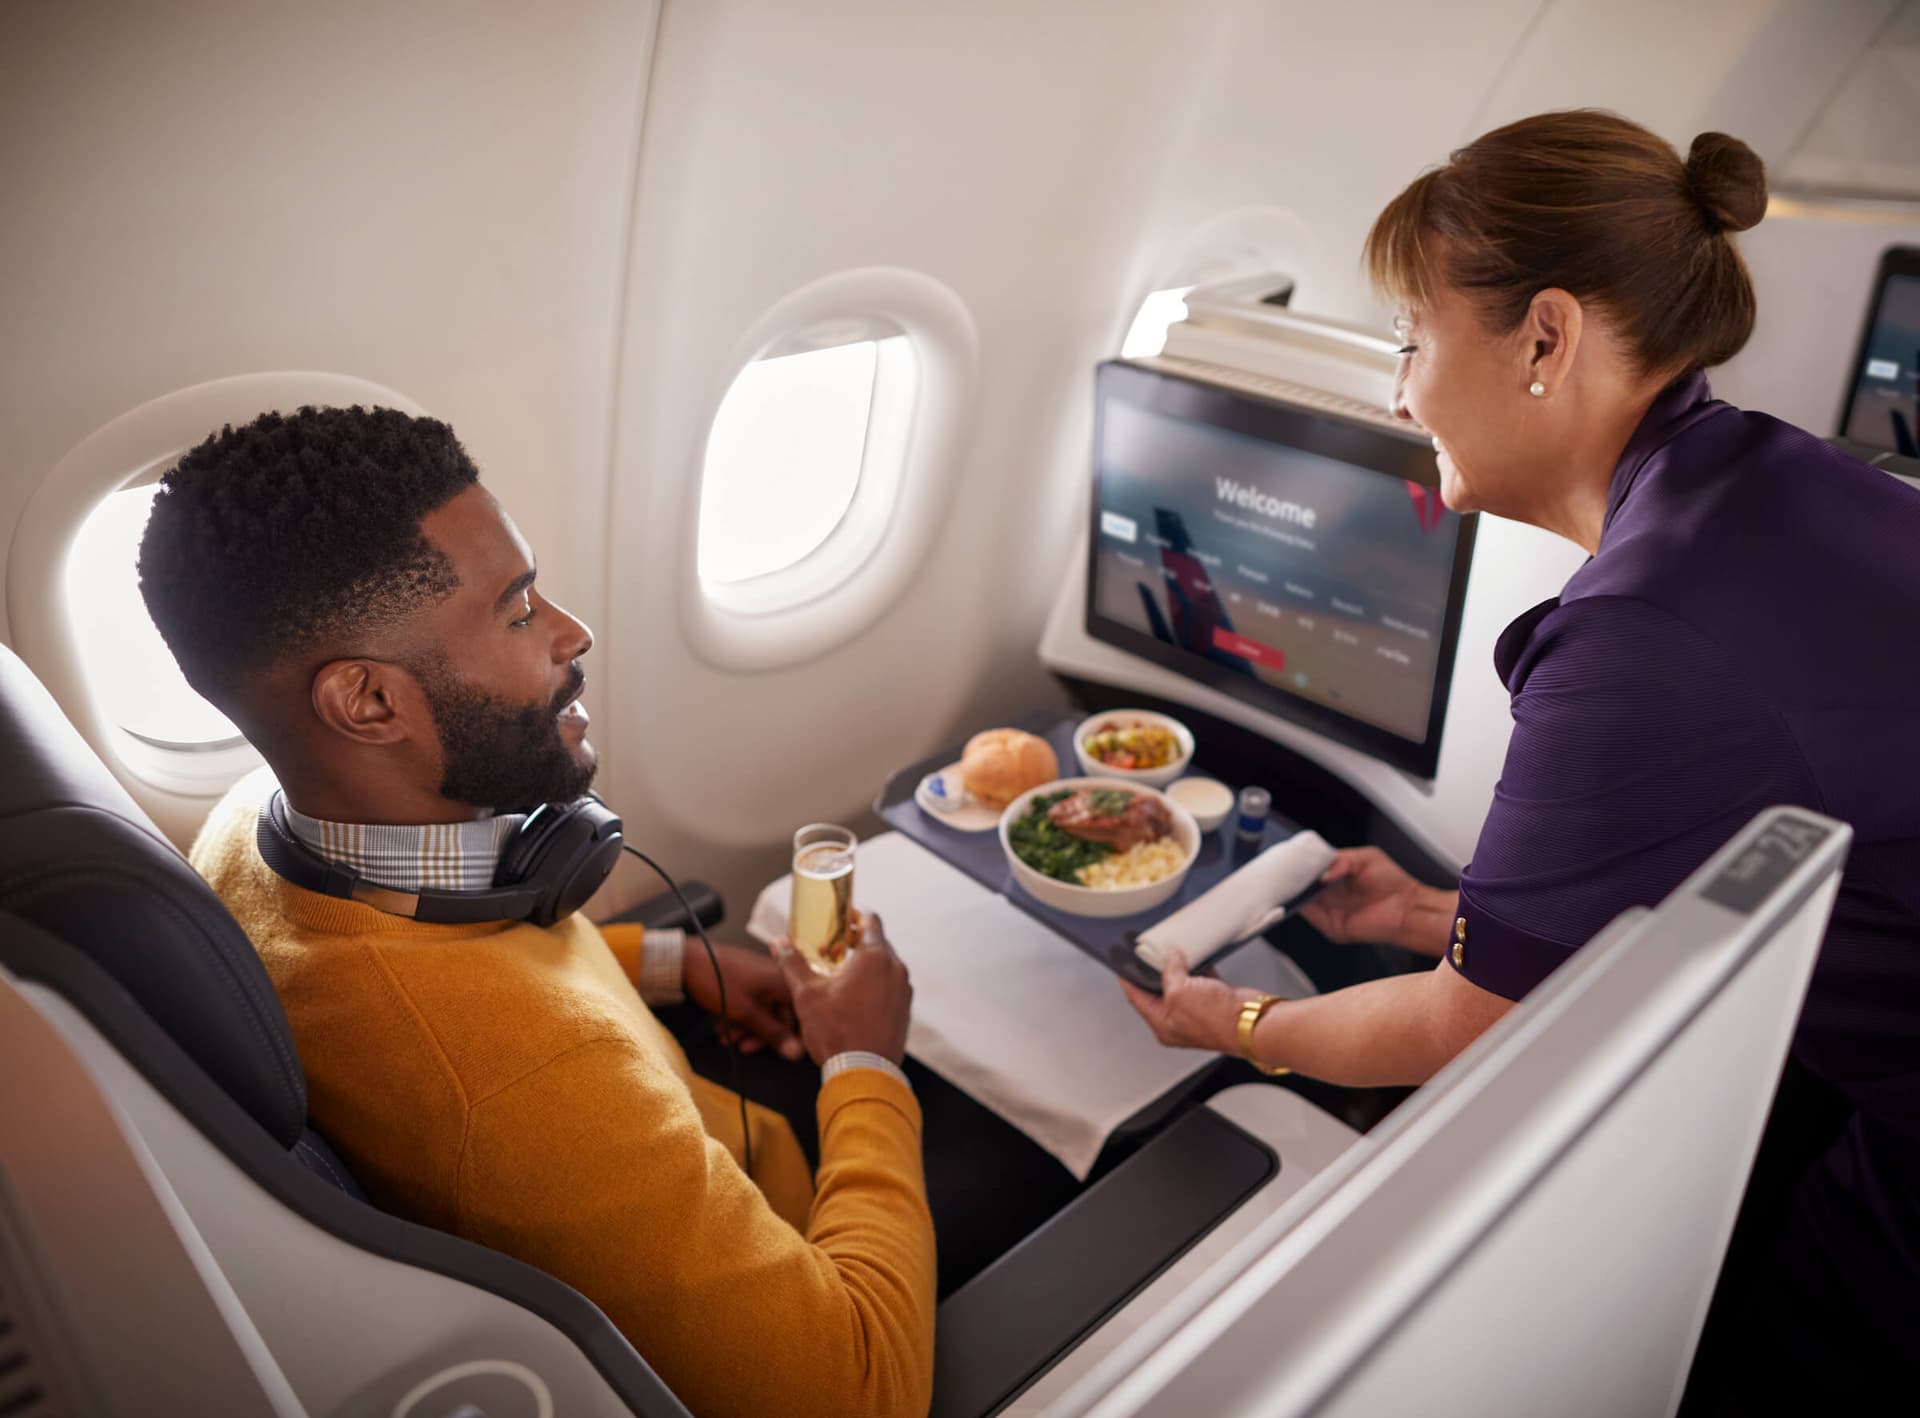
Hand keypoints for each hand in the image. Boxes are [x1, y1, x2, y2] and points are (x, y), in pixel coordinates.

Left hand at [683, 942, 804, 1060]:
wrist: (688, 960)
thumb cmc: (719, 983)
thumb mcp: (746, 1013)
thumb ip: (773, 1033)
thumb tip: (797, 1054)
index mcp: (783, 982)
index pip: (801, 1015)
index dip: (792, 1036)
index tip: (779, 1050)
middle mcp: (777, 977)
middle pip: (780, 1014)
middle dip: (761, 1035)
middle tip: (742, 1047)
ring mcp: (762, 976)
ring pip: (764, 1010)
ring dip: (747, 1028)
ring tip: (726, 1038)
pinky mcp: (748, 977)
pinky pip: (752, 1001)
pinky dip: (741, 1016)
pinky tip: (723, 1027)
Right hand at [773, 911, 913, 1066]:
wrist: (864, 1073)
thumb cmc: (835, 1032)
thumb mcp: (806, 994)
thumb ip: (792, 963)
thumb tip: (778, 943)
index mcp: (875, 957)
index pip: (872, 920)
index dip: (855, 916)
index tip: (841, 920)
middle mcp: (895, 969)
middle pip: (878, 943)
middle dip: (856, 942)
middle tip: (833, 948)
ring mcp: (903, 991)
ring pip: (885, 966)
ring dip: (866, 965)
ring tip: (841, 976)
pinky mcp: (905, 1011)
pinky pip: (890, 987)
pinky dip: (875, 985)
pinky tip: (855, 999)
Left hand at [1120, 950, 1263, 1054]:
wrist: (1250, 1021)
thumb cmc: (1216, 1020)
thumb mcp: (1179, 992)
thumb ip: (1171, 972)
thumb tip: (1171, 958)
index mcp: (1163, 1024)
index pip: (1137, 999)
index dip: (1128, 981)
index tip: (1122, 966)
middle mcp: (1179, 1020)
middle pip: (1160, 990)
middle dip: (1156, 971)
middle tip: (1149, 953)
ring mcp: (1198, 1011)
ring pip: (1182, 984)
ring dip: (1180, 967)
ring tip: (1174, 951)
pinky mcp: (1215, 1001)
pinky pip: (1202, 980)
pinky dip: (1199, 968)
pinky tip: (1198, 956)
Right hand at [1298, 846, 1426, 947]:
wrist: (1408, 909)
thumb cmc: (1394, 884)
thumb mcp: (1366, 858)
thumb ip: (1341, 859)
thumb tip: (1322, 873)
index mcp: (1337, 877)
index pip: (1310, 869)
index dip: (1300, 863)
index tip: (1291, 857)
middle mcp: (1331, 894)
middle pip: (1302, 885)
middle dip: (1292, 876)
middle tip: (1284, 867)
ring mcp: (1330, 911)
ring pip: (1301, 900)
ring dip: (1293, 890)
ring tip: (1287, 878)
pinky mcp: (1331, 926)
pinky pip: (1310, 916)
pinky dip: (1299, 905)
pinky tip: (1298, 894)